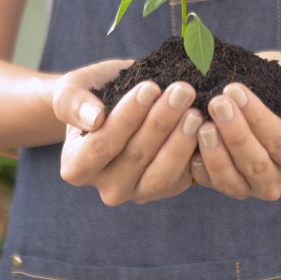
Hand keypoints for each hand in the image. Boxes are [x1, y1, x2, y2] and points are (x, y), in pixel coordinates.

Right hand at [53, 62, 203, 205]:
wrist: (114, 108)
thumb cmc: (91, 96)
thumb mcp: (73, 90)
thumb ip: (73, 103)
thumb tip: (93, 118)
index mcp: (77, 168)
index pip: (102, 144)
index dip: (127, 117)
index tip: (150, 87)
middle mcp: (106, 188)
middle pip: (135, 157)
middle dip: (161, 121)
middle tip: (182, 90)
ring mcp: (138, 193)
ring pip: (161, 174)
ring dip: (181, 141)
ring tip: (195, 110)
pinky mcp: (166, 190)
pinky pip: (183, 178)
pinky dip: (196, 153)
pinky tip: (208, 128)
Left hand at [190, 51, 280, 200]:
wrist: (275, 97)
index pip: (279, 140)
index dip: (255, 116)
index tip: (233, 89)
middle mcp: (279, 179)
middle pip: (255, 162)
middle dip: (233, 131)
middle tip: (215, 102)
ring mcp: (251, 187)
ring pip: (232, 179)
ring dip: (215, 152)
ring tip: (201, 124)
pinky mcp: (227, 186)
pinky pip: (211, 183)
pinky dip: (200, 166)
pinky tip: (189, 143)